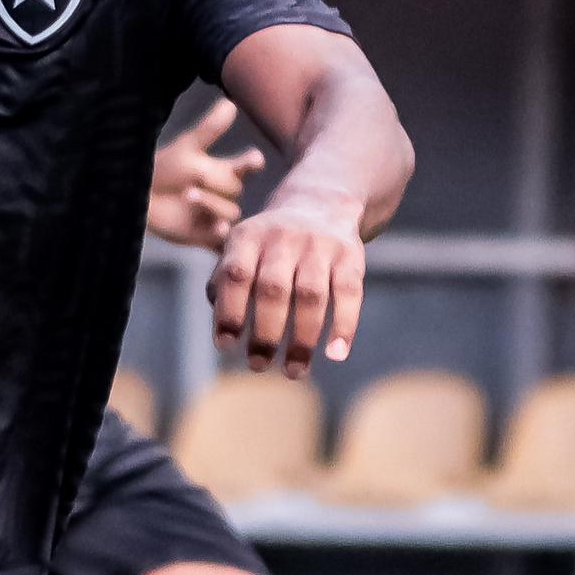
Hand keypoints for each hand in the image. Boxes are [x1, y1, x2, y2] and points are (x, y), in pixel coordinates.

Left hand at [142, 113, 257, 251]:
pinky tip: (218, 228)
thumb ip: (210, 129)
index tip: (254, 159)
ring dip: (212, 205)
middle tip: (194, 180)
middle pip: (235, 190)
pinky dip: (222, 236)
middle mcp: (224, 195)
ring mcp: (217, 216)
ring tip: (189, 195)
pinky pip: (223, 240)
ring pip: (230, 213)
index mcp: (225, 172)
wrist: (140, 196)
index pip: (246, 167)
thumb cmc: (166, 168)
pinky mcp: (207, 236)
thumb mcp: (187, 148)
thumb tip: (229, 103)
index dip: (250, 163)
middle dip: (218, 184)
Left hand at [212, 189, 369, 379]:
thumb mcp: (240, 251)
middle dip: (265, 333)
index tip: (226, 346)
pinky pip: (349, 293)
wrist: (320, 204)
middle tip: (258, 365)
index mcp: (248, 237)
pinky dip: (344, 325)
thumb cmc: (268, 246)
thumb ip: (224, 286)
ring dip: (302, 339)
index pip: (236, 275)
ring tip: (293, 371)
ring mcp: (319, 245)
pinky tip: (336, 354)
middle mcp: (283, 237)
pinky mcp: (351, 254)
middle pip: (273, 290)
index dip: (229, 312)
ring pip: (311, 296)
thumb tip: (223, 334)